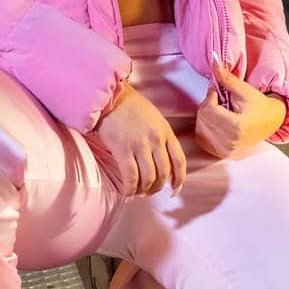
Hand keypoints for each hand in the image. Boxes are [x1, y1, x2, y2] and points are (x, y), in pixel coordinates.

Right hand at [91, 81, 186, 197]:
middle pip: (164, 173)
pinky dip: (130, 188)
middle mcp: (156, 140)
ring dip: (144, 190)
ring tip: (137, 191)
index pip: (179, 162)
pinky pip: (131, 177)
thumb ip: (160, 137)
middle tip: (150, 191)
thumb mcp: (154, 118)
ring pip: (149, 178)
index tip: (174, 190)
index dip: (179, 180)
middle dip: (157, 187)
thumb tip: (160, 162)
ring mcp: (140, 145)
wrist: (110, 97)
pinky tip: (127, 192)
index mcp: (166, 131)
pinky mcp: (123, 149)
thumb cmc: (130, 106)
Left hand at [194, 54, 287, 157]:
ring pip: (200, 127)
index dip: (211, 96)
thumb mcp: (244, 90)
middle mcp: (229, 143)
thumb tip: (214, 58)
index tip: (219, 92)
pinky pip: (201, 138)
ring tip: (222, 111)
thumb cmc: (260, 106)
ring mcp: (225, 151)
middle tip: (222, 101)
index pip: (208, 109)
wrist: (271, 123)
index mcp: (236, 128)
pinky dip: (206, 128)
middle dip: (208, 105)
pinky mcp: (221, 154)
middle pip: (203, 118)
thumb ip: (226, 76)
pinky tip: (218, 122)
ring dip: (207, 116)